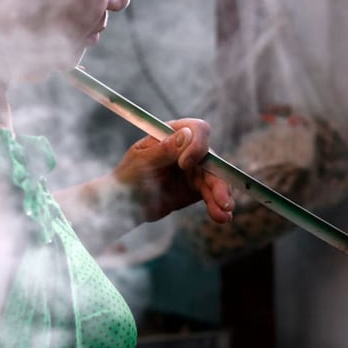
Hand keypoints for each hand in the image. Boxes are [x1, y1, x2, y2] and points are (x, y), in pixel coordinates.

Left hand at [111, 118, 233, 223]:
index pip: (197, 130)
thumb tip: (186, 134)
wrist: (123, 205)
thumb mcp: (141, 163)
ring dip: (222, 196)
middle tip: (221, 199)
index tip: (185, 164)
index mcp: (173, 135)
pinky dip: (218, 206)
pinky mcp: (197, 189)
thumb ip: (164, 150)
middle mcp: (188, 150)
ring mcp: (194, 170)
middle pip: (212, 158)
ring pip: (215, 179)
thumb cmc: (127, 177)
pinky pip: (211, 195)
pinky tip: (223, 217)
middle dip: (218, 179)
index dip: (197, 144)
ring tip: (224, 214)